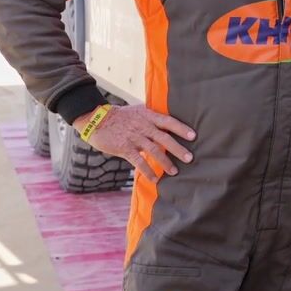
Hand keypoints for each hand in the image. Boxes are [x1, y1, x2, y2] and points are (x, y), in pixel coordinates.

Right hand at [76, 104, 194, 181]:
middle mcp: (143, 126)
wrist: (96, 118)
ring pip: (154, 151)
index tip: (193, 136)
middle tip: (190, 158)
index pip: (168, 121)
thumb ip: (152, 118)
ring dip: (165, 162)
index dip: (181, 128)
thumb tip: (167, 124)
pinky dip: (148, 171)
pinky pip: (138, 161)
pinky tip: (155, 178)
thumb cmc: (120, 116)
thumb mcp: (138, 111)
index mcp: (148, 116)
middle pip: (165, 138)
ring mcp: (134, 137)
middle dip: (178, 149)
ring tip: (175, 171)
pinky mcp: (124, 148)